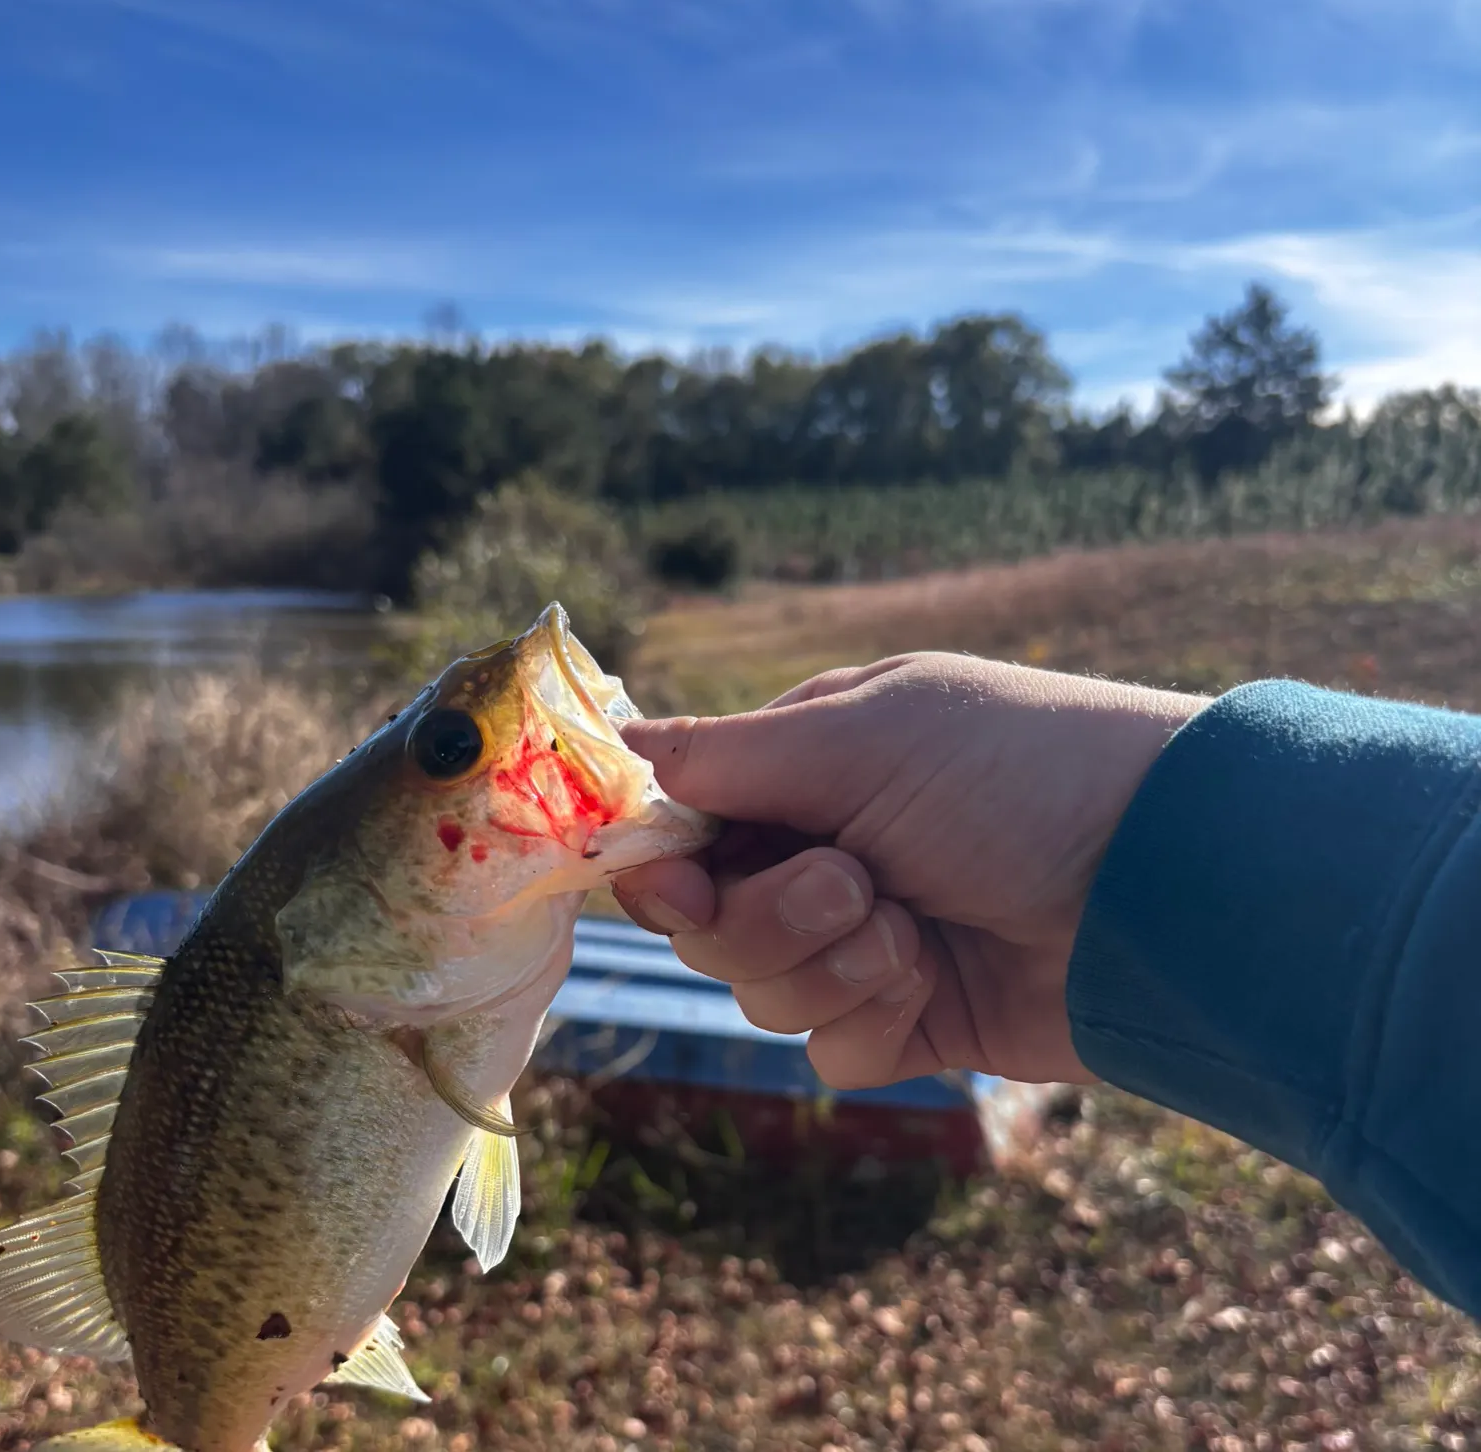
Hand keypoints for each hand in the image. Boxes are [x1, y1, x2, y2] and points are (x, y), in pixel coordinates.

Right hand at [613, 654, 1205, 1089]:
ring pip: (758, 989)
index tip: (676, 884)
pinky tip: (934, 980)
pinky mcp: (908, 1019)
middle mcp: (824, 852)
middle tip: (851, 883)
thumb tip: (622, 741)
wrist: (1160, 884)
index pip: (685, 826)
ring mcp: (865, 940)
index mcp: (806, 769)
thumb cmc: (1014, 774)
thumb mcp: (864, 736)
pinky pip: (827, 1046)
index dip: (664, 866)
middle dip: (766, 916)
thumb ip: (727, 753)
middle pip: (707, 922)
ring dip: (826, 963)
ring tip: (913, 928)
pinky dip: (872, 1016)